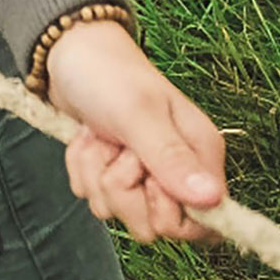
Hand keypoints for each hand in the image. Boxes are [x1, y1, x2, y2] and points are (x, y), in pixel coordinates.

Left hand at [45, 20, 226, 242]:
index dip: (169, 213)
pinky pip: (94, 197)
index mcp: (201, 155)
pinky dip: (82, 169)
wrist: (67, 53)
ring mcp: (144, 174)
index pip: (204, 224)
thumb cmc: (108, 74)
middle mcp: (179, 171)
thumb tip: (212, 200)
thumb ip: (170, 157)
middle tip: (117, 147)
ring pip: (118, 211)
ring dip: (96, 174)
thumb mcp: (138, 113)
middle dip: (122, 189)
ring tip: (100, 136)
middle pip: (153, 225)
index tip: (147, 178)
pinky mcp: (113, 173)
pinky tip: (87, 139)